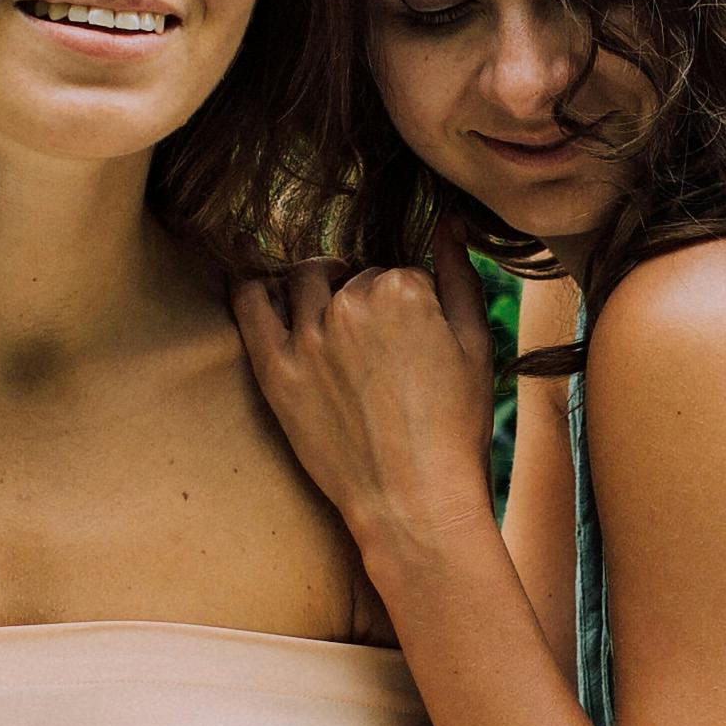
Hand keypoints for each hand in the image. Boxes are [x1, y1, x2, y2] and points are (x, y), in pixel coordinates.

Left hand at [231, 263, 500, 569]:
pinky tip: (260, 288)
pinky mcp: (276, 371)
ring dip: (317, 287)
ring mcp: (308, 337)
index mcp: (403, 290)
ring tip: (332, 319)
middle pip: (352, 276)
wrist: (415, 501)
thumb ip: (460, 277)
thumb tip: (449, 223)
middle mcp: (351, 304)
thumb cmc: (455, 430)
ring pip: (303, 280)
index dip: (409, 303)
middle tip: (377, 347)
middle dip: (364, 297)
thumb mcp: (475, 346)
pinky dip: (251, 286)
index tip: (413, 340)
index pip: (398, 272)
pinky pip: (249, 306)